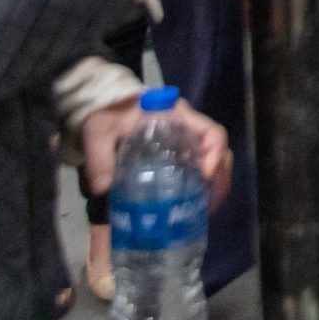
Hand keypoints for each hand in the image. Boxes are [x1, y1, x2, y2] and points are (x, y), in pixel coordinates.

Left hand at [79, 93, 234, 206]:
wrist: (105, 109)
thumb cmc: (108, 114)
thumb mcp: (99, 131)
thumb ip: (99, 158)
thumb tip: (104, 191)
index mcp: (178, 117)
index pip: (211, 132)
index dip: (215, 154)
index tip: (205, 176)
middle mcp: (189, 130)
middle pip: (219, 151)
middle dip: (219, 179)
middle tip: (208, 204)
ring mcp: (185, 144)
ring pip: (213, 163)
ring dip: (213, 187)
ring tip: (202, 210)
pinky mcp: (178, 157)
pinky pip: (198, 172)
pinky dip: (201, 189)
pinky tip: (190, 206)